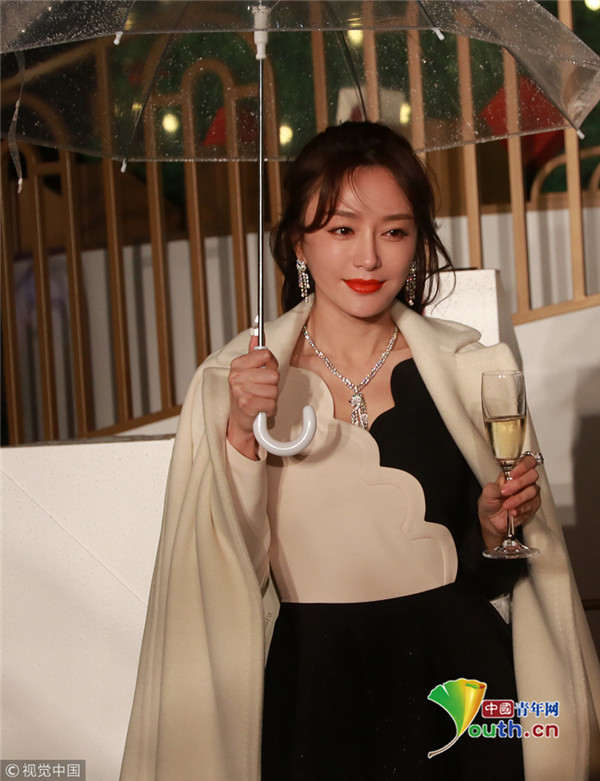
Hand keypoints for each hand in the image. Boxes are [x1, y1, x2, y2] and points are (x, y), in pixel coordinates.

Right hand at [227, 334, 279, 458]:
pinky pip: (271, 403)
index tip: (264, 373)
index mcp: (237, 364)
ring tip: (260, 400)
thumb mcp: (249, 372)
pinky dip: (270, 409)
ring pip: (274, 390)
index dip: (271, 365)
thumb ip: (254, 353)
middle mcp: (236, 376)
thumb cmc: (247, 395)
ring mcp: (239, 390)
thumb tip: (256, 333)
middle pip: (273, 374)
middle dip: (272, 385)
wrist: (239, 421)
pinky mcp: (246, 405)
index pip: (266, 355)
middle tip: (261, 391)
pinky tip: (260, 410)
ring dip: (271, 398)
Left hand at [478, 454, 541, 549]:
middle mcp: (524, 481)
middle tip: (506, 492)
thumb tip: (506, 483)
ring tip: (506, 505)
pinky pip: (533, 505)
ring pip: (533, 491)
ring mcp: (530, 494)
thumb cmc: (490, 503)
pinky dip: (522, 509)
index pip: (527, 462)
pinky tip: (513, 512)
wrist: (491, 521)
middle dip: (519, 483)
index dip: (524, 465)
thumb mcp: (488, 491)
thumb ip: (498, 485)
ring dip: (518, 499)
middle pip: (532, 475)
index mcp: (513, 473)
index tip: (513, 474)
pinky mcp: (532, 506)